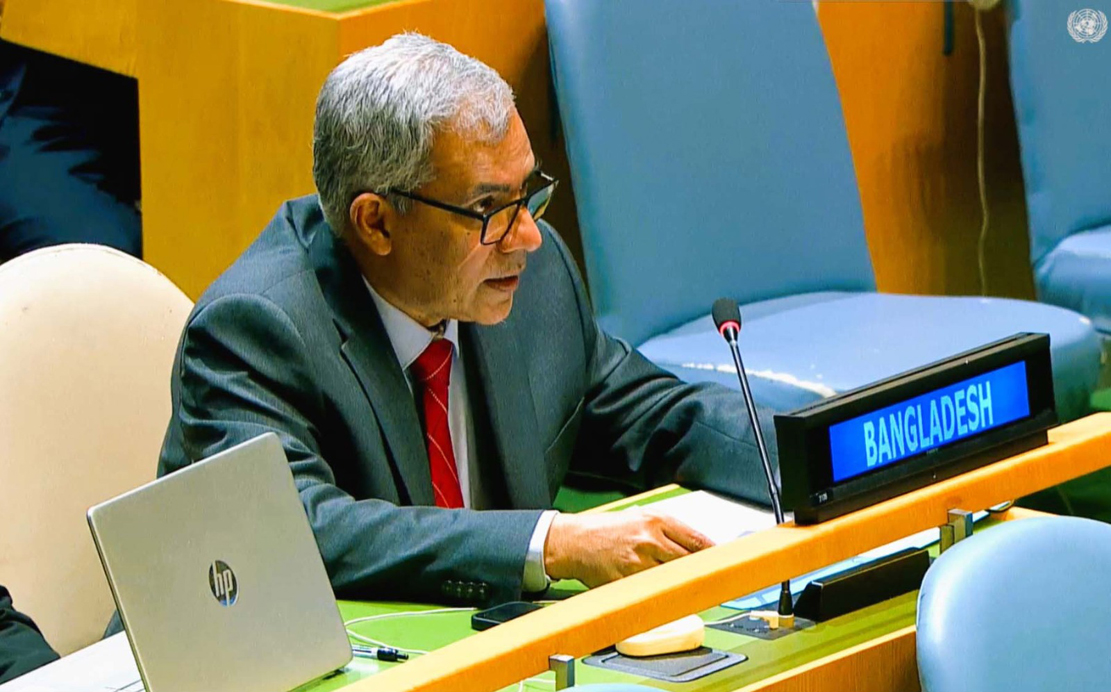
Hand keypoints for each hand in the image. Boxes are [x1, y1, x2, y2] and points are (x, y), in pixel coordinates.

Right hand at [543, 509, 713, 587]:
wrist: (573, 541)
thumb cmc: (606, 530)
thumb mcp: (640, 517)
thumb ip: (669, 530)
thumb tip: (698, 547)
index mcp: (655, 521)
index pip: (698, 540)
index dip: (714, 554)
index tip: (724, 562)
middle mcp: (649, 540)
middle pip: (690, 561)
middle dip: (701, 571)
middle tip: (711, 579)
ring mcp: (638, 563)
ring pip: (674, 580)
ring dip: (682, 586)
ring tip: (687, 589)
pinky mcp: (626, 582)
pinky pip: (652, 593)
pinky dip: (660, 596)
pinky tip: (663, 595)